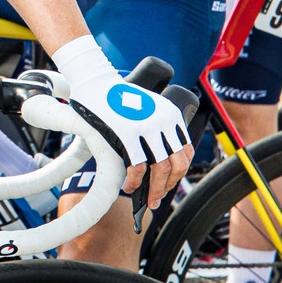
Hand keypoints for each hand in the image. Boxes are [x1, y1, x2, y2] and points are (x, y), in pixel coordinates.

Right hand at [52, 40, 193, 210]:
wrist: (95, 82)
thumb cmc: (115, 97)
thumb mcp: (147, 107)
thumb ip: (155, 126)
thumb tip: (155, 159)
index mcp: (172, 115)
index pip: (186, 152)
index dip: (179, 173)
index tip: (168, 184)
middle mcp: (165, 120)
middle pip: (177, 163)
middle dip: (169, 186)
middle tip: (158, 198)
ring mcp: (148, 126)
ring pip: (161, 168)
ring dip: (155, 189)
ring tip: (147, 199)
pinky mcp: (129, 132)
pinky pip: (138, 166)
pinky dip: (135, 181)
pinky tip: (129, 187)